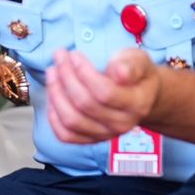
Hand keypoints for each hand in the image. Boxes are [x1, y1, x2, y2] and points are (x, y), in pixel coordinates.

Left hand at [45, 47, 160, 144]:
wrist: (142, 96)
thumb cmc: (137, 74)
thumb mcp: (139, 61)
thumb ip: (132, 64)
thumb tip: (119, 71)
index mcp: (136, 103)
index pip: (105, 92)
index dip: (85, 73)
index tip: (75, 55)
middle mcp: (121, 124)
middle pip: (84, 104)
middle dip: (66, 77)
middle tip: (59, 57)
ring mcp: (105, 134)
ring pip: (71, 120)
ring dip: (56, 94)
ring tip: (52, 72)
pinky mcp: (91, 139)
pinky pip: (65, 134)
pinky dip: (53, 116)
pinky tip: (53, 94)